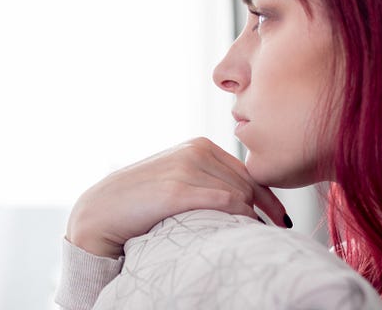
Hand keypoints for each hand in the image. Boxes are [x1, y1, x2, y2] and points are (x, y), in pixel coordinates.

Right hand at [65, 137, 288, 257]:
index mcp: (198, 145)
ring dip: (254, 216)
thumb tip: (245, 199)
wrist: (103, 209)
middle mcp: (195, 151)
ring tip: (261, 236)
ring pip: (240, 193)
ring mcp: (186, 169)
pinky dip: (242, 217)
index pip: (247, 170)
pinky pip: (226, 202)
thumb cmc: (141, 199)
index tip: (279, 217)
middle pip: (248, 182)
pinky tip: (246, 230)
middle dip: (266, 208)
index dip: (268, 195)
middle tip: (278, 230)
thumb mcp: (177, 178)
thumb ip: (206, 178)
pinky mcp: (178, 190)